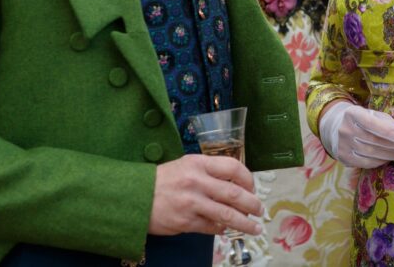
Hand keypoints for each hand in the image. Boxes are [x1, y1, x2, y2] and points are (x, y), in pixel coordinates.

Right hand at [148, 154, 262, 235]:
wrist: (133, 197)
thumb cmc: (163, 180)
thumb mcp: (186, 166)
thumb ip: (210, 172)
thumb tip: (236, 185)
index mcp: (198, 164)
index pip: (233, 167)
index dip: (248, 178)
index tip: (252, 188)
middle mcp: (197, 182)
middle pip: (234, 193)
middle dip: (252, 204)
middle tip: (260, 210)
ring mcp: (191, 203)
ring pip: (226, 214)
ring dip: (244, 223)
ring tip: (254, 228)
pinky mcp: (185, 222)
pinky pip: (211, 227)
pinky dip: (222, 229)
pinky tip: (226, 230)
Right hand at [317, 101, 393, 168]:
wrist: (336, 127)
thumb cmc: (361, 119)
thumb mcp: (372, 114)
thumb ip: (388, 122)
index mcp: (352, 113)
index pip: (370, 123)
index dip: (387, 130)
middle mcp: (344, 129)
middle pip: (373, 140)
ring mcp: (342, 145)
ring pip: (370, 153)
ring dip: (390, 155)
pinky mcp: (343, 157)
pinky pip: (365, 163)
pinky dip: (380, 162)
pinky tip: (388, 158)